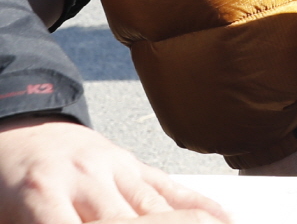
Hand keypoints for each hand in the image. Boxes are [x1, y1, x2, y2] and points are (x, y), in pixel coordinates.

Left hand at [0, 113, 230, 220]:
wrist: (21, 134)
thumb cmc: (7, 187)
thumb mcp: (5, 218)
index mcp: (42, 195)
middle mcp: (84, 179)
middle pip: (127, 223)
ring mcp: (115, 168)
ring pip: (157, 206)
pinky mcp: (134, 164)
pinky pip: (171, 187)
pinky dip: (199, 205)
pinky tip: (222, 219)